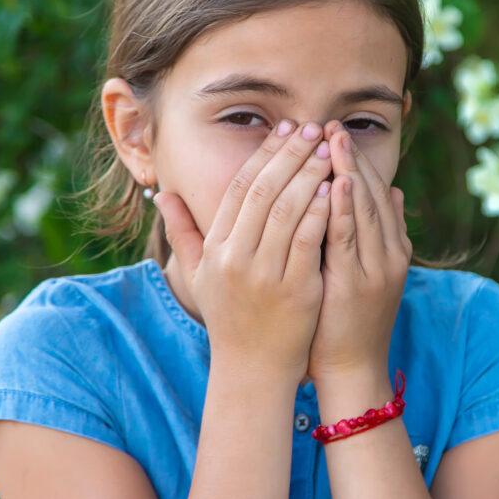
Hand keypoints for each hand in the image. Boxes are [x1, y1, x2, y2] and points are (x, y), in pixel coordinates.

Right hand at [155, 120, 333, 384]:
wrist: (253, 370)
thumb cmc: (230, 318)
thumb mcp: (199, 275)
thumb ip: (182, 232)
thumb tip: (162, 194)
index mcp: (216, 249)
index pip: (240, 187)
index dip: (264, 154)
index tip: (285, 129)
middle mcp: (236, 258)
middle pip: (265, 190)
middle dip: (291, 154)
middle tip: (313, 128)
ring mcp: (266, 275)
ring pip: (289, 210)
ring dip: (311, 175)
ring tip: (329, 151)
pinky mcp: (297, 290)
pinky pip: (310, 240)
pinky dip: (322, 211)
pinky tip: (336, 189)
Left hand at [307, 120, 411, 384]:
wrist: (351, 368)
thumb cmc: (349, 319)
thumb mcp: (368, 269)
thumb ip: (380, 231)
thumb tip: (391, 191)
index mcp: (392, 248)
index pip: (376, 192)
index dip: (358, 161)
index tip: (336, 133)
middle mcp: (389, 254)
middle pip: (372, 194)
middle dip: (351, 157)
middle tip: (332, 125)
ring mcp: (376, 269)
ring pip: (364, 210)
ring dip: (349, 171)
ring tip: (333, 139)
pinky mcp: (357, 284)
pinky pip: (349, 239)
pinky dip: (345, 208)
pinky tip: (337, 182)